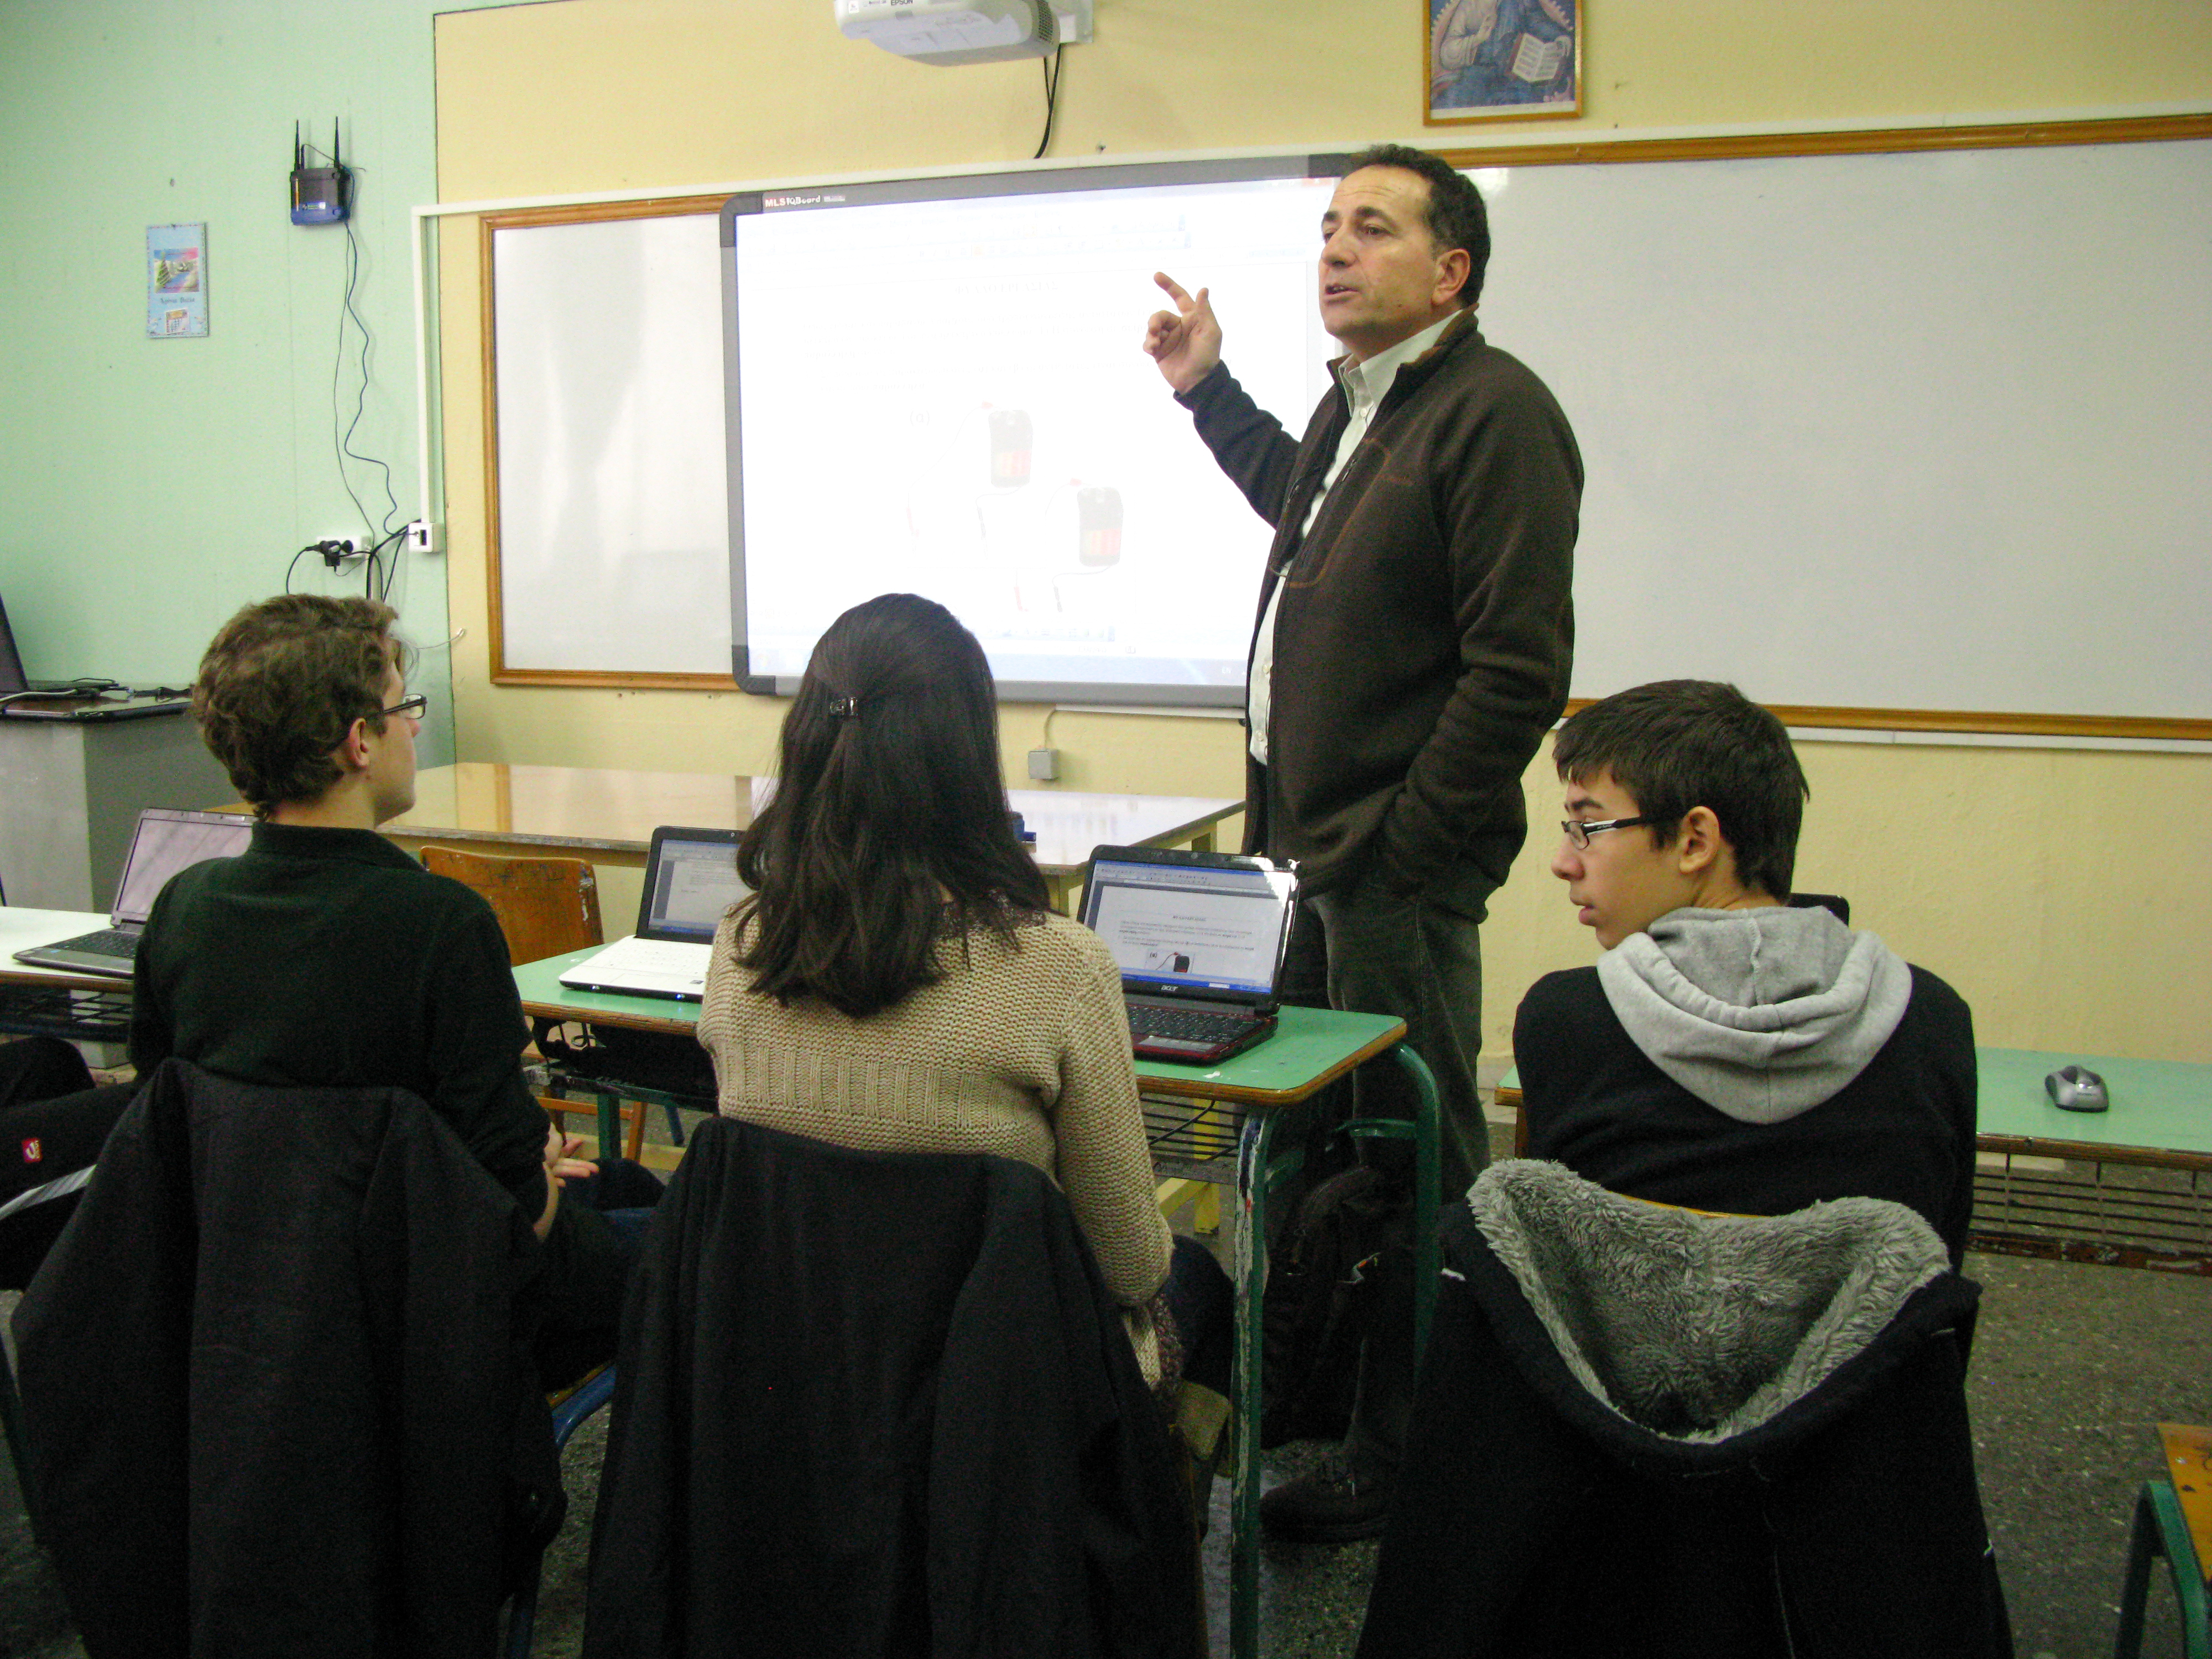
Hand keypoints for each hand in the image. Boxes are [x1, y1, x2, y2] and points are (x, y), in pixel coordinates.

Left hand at [544, 1123, 598, 1183]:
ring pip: (562, 1171)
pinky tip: (564, 1184)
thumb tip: (551, 1123)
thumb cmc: (543, 1146)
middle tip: (595, 1169)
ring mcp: (544, 1171)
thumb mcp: (551, 1133)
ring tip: (588, 1174)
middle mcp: (546, 1159)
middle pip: (565, 1162)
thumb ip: (553, 1130)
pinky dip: (558, 1182)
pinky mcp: (542, 1182)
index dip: (571, 1146)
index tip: (581, 1142)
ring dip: (575, 1172)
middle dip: (580, 1164)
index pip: (560, 1148)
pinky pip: (551, 1182)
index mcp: (548, 1147)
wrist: (527, 1160)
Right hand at [1142, 271, 1221, 393]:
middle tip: (1155, 330)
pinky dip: (1147, 344)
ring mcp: (1168, 339)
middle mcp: (1178, 326)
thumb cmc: (1207, 356)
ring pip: (1152, 328)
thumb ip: (1204, 311)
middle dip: (1155, 320)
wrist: (1198, 381)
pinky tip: (1152, 350)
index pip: (1180, 297)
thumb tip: (1203, 289)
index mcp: (1191, 318)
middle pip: (1160, 315)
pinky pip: (1148, 342)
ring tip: (1155, 345)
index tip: (1156, 276)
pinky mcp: (1159, 352)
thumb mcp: (1211, 332)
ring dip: (1151, 333)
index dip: (1169, 286)